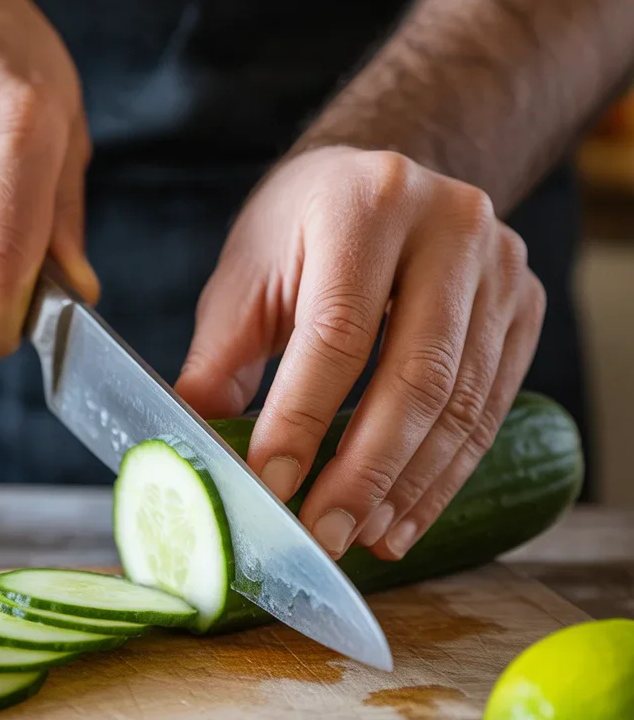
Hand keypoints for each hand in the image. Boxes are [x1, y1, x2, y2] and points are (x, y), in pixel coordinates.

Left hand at [176, 146, 544, 560]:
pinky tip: (402, 517)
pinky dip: (444, 474)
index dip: (303, 418)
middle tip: (326, 535)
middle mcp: (450, 225)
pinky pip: (490, 409)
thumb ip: (218, 363)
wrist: (379, 182)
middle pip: (416, 375)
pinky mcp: (524, 306)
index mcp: (366, 202)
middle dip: (366, 471)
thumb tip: (195, 458)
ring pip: (461, 402)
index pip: (337, 332)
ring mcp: (499, 267)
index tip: (272, 487)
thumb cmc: (300, 229)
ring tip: (361, 538)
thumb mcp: (245, 276)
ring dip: (408, 486)